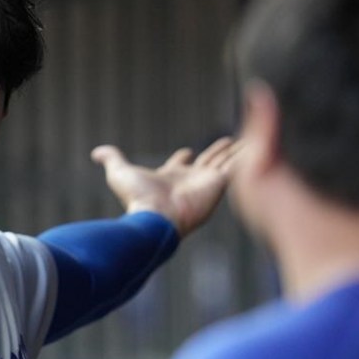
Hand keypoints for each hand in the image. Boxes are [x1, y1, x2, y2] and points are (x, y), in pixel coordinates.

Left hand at [91, 137, 241, 237]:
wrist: (156, 217)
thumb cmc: (137, 198)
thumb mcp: (120, 172)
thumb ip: (112, 159)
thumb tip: (96, 152)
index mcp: (171, 176)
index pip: (180, 163)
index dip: (183, 156)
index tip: (187, 150)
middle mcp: (191, 179)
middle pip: (208, 160)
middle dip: (219, 151)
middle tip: (232, 141)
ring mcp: (208, 182)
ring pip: (228, 161)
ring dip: (240, 151)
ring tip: (255, 140)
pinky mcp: (220, 184)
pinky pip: (238, 166)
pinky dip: (250, 156)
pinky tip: (262, 146)